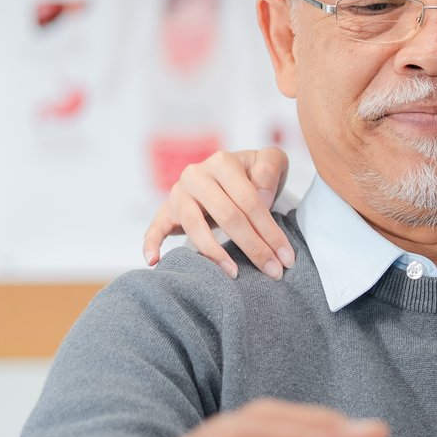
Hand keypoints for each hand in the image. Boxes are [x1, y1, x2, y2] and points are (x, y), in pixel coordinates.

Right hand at [143, 148, 293, 279]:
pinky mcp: (166, 211)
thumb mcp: (270, 162)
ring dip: (215, 254)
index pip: (250, 201)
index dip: (270, 231)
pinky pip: (155, 228)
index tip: (286, 258)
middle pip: (227, 216)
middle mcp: (196, 175)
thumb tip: (261, 195)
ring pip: (195, 227)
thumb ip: (270, 169)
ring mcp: (178, 194)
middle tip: (272, 272)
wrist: (232, 174)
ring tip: (234, 274)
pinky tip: (154, 261)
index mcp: (222, 162)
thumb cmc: (254, 173)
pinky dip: (151, 244)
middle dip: (253, 247)